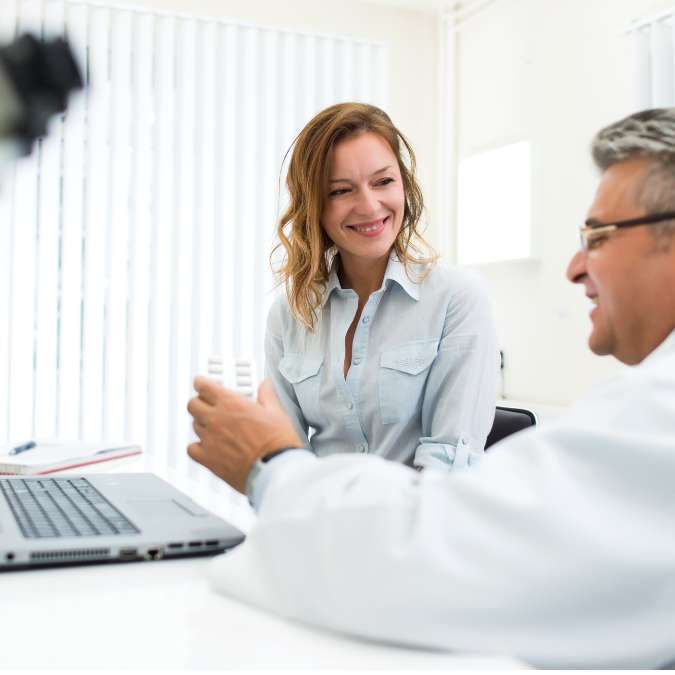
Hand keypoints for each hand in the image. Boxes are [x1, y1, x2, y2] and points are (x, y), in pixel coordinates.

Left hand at [187, 377, 302, 493]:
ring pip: (193, 425)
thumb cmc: (277, 443)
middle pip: (193, 404)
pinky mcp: (208, 459)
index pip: (204, 386)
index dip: (201, 384)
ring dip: (201, 424)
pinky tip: (206, 447)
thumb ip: (266, 395)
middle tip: (207, 405)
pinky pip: (191, 449)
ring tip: (213, 427)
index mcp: (232, 404)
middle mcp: (217, 419)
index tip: (202, 384)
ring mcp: (210, 439)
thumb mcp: (276, 412)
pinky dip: (196, 447)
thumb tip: (265, 385)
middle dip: (199, 403)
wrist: (275, 470)